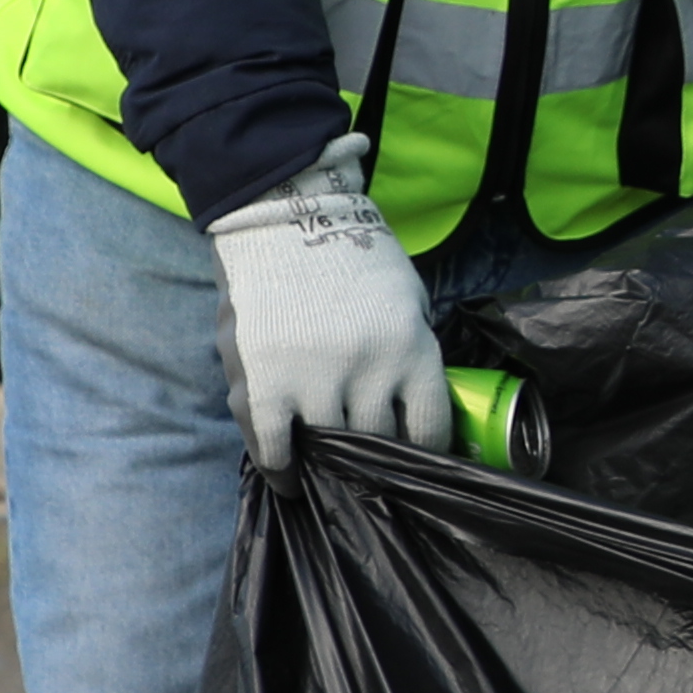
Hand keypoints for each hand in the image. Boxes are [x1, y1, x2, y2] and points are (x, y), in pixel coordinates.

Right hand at [206, 140, 450, 469]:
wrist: (284, 215)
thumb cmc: (350, 253)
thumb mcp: (407, 297)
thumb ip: (413, 350)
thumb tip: (416, 406)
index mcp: (411, 349)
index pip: (429, 428)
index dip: (422, 454)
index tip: (413, 465)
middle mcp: (369, 371)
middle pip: (378, 441)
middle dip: (374, 459)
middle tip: (366, 471)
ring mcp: (314, 380)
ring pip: (328, 448)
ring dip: (327, 466)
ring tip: (325, 477)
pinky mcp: (264, 383)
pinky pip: (274, 446)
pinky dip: (281, 468)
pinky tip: (287, 478)